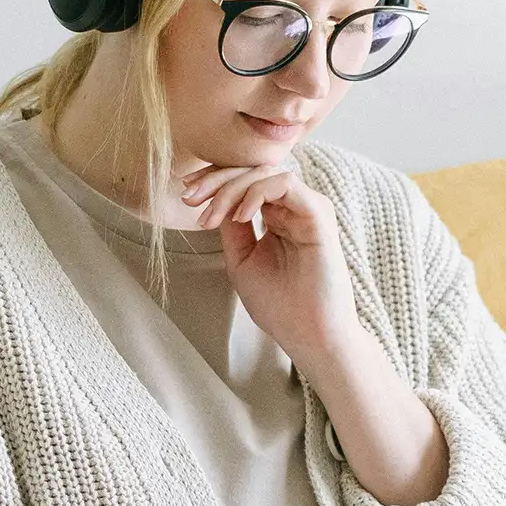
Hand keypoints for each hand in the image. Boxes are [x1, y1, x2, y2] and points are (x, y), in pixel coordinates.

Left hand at [178, 159, 356, 361]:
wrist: (308, 334)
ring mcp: (308, 208)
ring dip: (230, 188)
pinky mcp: (319, 214)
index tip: (186, 195)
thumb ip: (232, 227)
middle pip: (253, 170)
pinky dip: (256, 193)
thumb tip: (214, 198)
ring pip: (265, 172)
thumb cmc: (279, 305)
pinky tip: (240, 217)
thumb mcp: (241, 259)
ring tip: (210, 216)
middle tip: (189, 198)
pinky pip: (285, 184)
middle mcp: (294, 207)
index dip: (214, 181)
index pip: (246, 181)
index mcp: (278, 216)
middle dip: (215, 179)